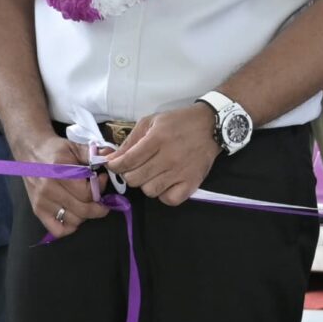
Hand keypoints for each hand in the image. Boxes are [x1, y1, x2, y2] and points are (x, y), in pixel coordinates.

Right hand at [21, 134, 105, 238]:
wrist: (31, 150)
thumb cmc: (54, 149)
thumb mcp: (74, 146)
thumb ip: (93, 154)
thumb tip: (110, 158)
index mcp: (59, 172)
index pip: (87, 193)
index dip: (100, 188)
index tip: (101, 179)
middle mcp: (49, 189)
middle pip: (83, 210)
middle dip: (98, 206)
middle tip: (100, 198)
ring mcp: (42, 202)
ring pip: (74, 221)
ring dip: (85, 215)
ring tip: (85, 203)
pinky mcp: (37, 210)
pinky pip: (58, 230)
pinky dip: (69, 227)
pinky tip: (74, 215)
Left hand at [103, 106, 221, 207]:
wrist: (211, 126)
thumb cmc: (178, 122)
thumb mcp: (151, 122)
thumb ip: (130, 141)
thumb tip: (111, 159)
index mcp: (157, 139)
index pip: (128, 161)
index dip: (115, 166)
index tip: (115, 165)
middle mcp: (169, 157)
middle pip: (135, 179)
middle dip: (129, 174)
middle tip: (135, 168)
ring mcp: (181, 172)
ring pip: (150, 191)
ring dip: (146, 184)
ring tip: (152, 174)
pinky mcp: (192, 183)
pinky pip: (170, 200)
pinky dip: (164, 195)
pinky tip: (165, 184)